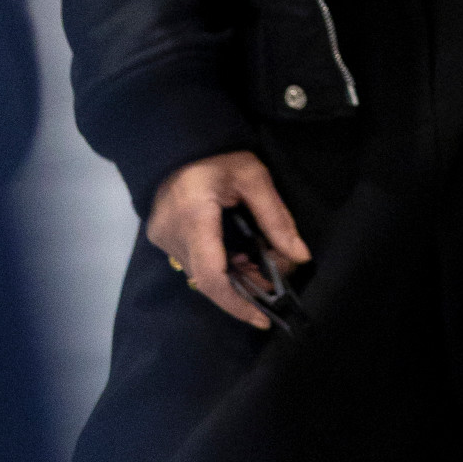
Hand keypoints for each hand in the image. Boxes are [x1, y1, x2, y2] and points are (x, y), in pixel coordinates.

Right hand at [145, 149, 309, 330]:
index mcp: (193, 218)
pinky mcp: (162, 238)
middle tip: (274, 283)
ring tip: (262, 269)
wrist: (178, 142)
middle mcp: (172, 234)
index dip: (237, 303)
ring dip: (234, 278)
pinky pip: (194, 264)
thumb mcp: (253, 178)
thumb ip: (276, 218)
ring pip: (202, 275)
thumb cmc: (219, 155)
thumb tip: (300, 257)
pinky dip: (221, 267)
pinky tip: (242, 259)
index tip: (261, 318)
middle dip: (245, 289)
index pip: (212, 276)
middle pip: (209, 280)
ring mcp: (163, 238)